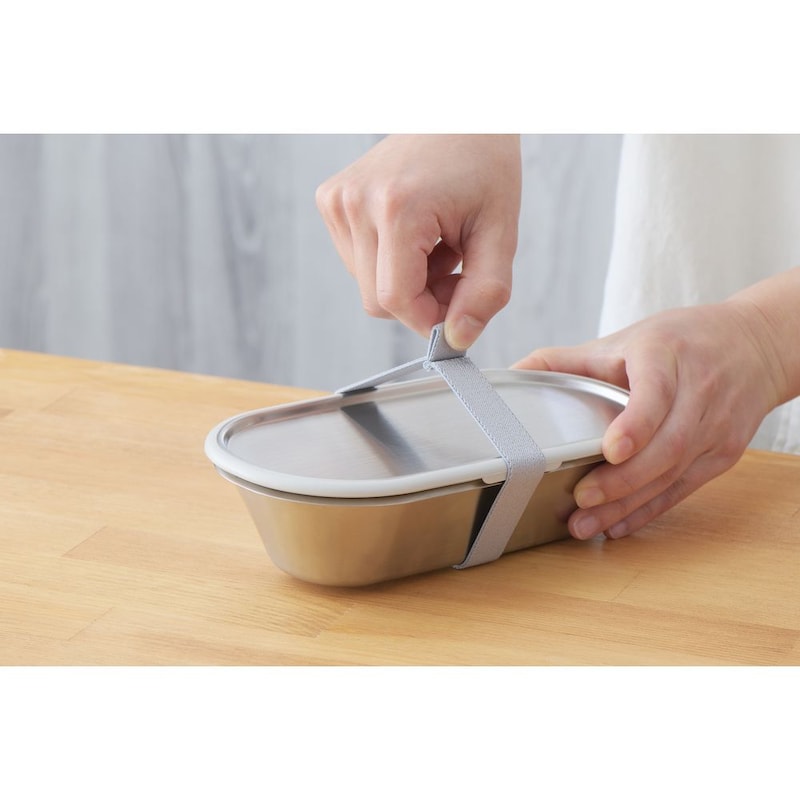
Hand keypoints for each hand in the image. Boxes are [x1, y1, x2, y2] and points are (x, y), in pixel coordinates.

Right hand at [316, 134, 520, 349]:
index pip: (395, 300)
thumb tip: (457, 340)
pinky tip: (415, 234)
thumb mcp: (500, 230)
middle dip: (422, 301)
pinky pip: (357, 263)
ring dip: (407, 282)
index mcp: (397, 206)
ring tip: (438, 244)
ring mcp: (337, 201)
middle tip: (457, 269)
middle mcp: (355, 202)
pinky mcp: (331, 201)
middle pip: (377, 301)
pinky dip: (389, 263)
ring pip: (367, 286)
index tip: (459, 311)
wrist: (455, 110)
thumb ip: (485, 292)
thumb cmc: (483, 162)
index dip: (430, 319)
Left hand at [513, 300, 784, 539]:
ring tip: (588, 525)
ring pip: (674, 473)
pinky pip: (684, 488)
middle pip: (666, 446)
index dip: (636, 424)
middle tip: (581, 500)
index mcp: (667, 355)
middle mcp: (698, 392)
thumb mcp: (624, 339)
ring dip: (629, 504)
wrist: (754, 346)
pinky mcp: (722, 454)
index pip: (657, 394)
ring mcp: (715, 427)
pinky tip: (618, 525)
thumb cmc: (679, 341)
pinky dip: (649, 510)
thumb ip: (567, 359)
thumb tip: (511, 375)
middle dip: (623, 480)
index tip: (611, 450)